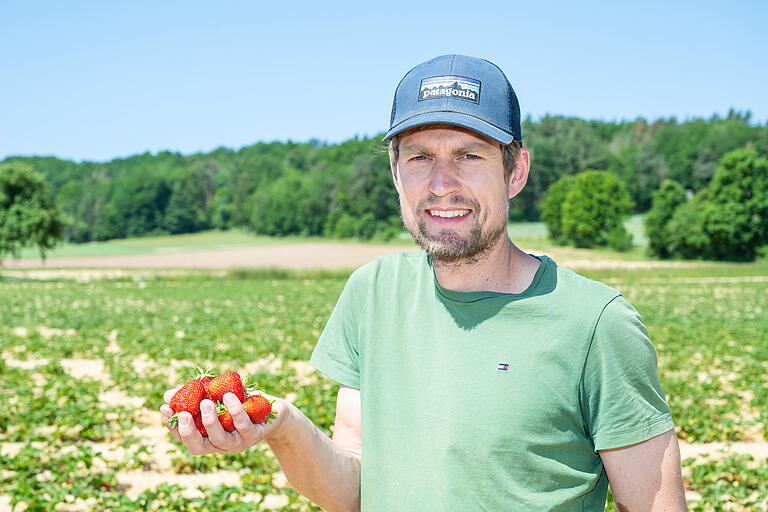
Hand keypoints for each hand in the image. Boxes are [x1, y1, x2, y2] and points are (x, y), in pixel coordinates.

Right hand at [161, 388, 287, 454]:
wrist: (275, 411)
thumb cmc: (242, 403)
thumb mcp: (217, 396)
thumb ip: (196, 395)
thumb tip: (168, 395)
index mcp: (208, 437)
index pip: (184, 438)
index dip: (172, 426)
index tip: (165, 407)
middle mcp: (221, 445)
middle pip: (198, 447)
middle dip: (188, 432)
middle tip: (183, 413)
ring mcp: (238, 442)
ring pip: (221, 440)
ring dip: (211, 421)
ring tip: (205, 401)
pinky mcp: (256, 435)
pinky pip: (243, 425)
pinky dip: (235, 411)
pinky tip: (228, 396)